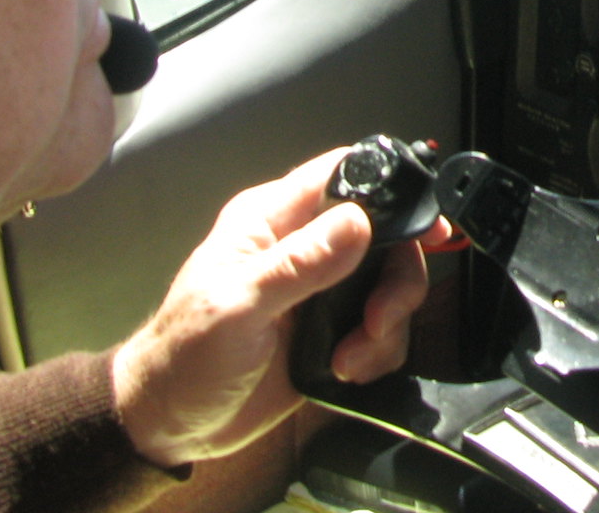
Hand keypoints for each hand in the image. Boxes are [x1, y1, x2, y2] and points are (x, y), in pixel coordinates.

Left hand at [108, 149, 449, 466]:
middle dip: (396, 279)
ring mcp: (320, 291)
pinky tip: (343, 369)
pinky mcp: (332, 331)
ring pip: (389, 285)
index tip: (425, 223)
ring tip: (350, 355)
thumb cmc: (184, 358)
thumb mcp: (237, 308)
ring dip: (386, 325)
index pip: (341, 175)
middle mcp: (301, 248)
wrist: (173, 423)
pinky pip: (382, 330)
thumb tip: (357, 222)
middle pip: (384, 235)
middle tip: (379, 317)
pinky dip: (377, 353)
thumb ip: (298, 265)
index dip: (390, 189)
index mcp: (270, 221)